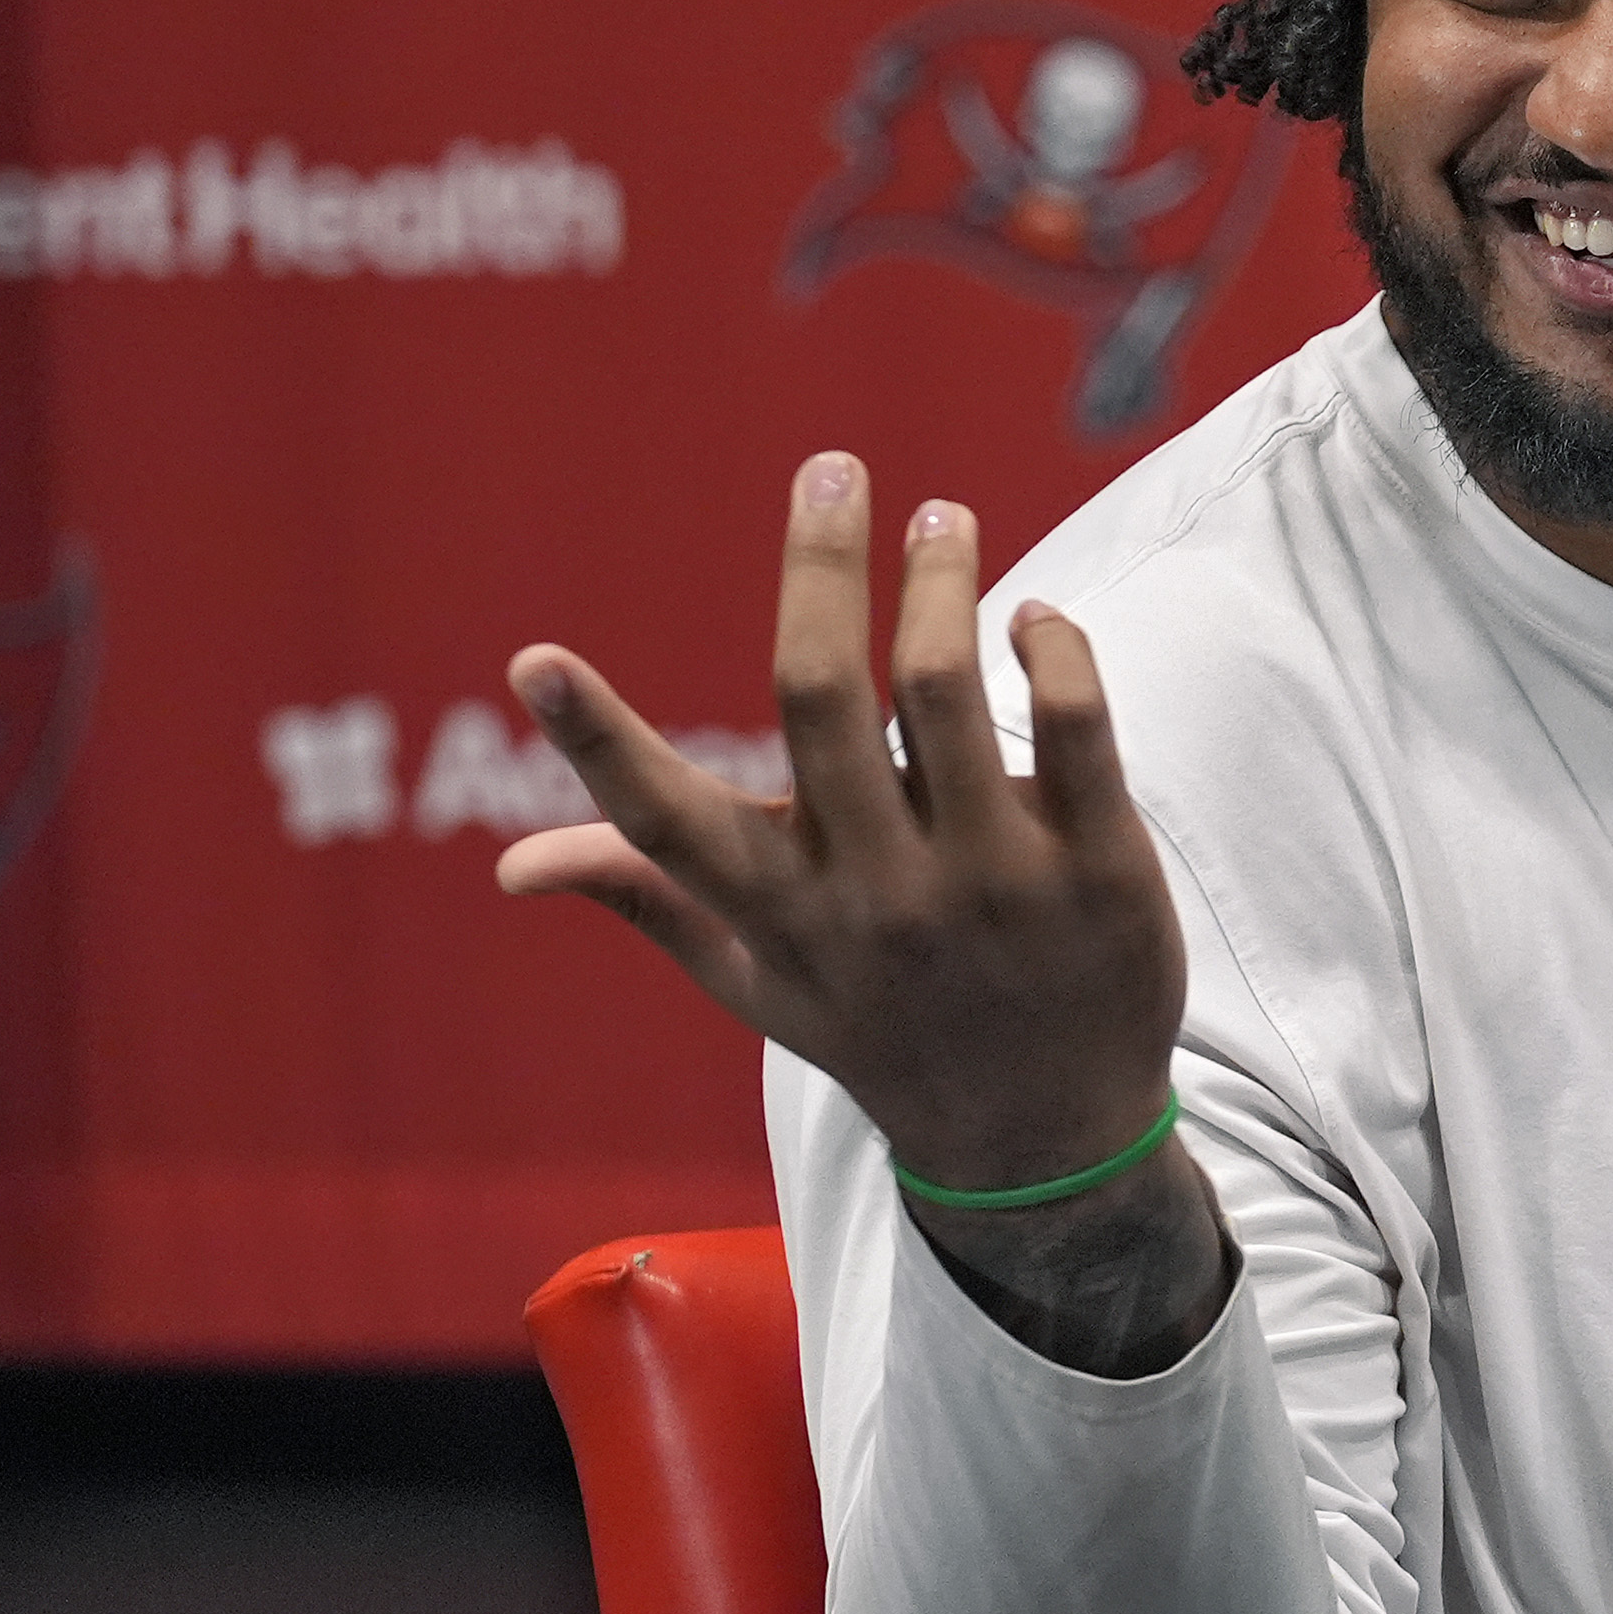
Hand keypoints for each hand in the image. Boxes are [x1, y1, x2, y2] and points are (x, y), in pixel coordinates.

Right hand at [496, 452, 1186, 1197]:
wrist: (1046, 1144)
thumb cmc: (885, 1033)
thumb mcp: (762, 983)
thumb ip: (651, 901)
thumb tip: (511, 867)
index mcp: (782, 914)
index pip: (668, 825)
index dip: (596, 746)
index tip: (535, 661)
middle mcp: (878, 896)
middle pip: (822, 698)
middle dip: (818, 566)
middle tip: (832, 470)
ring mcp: (994, 883)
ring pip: (948, 691)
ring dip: (940, 580)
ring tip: (942, 518)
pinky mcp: (1101, 873)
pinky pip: (1080, 728)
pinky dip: (1050, 648)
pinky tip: (1030, 616)